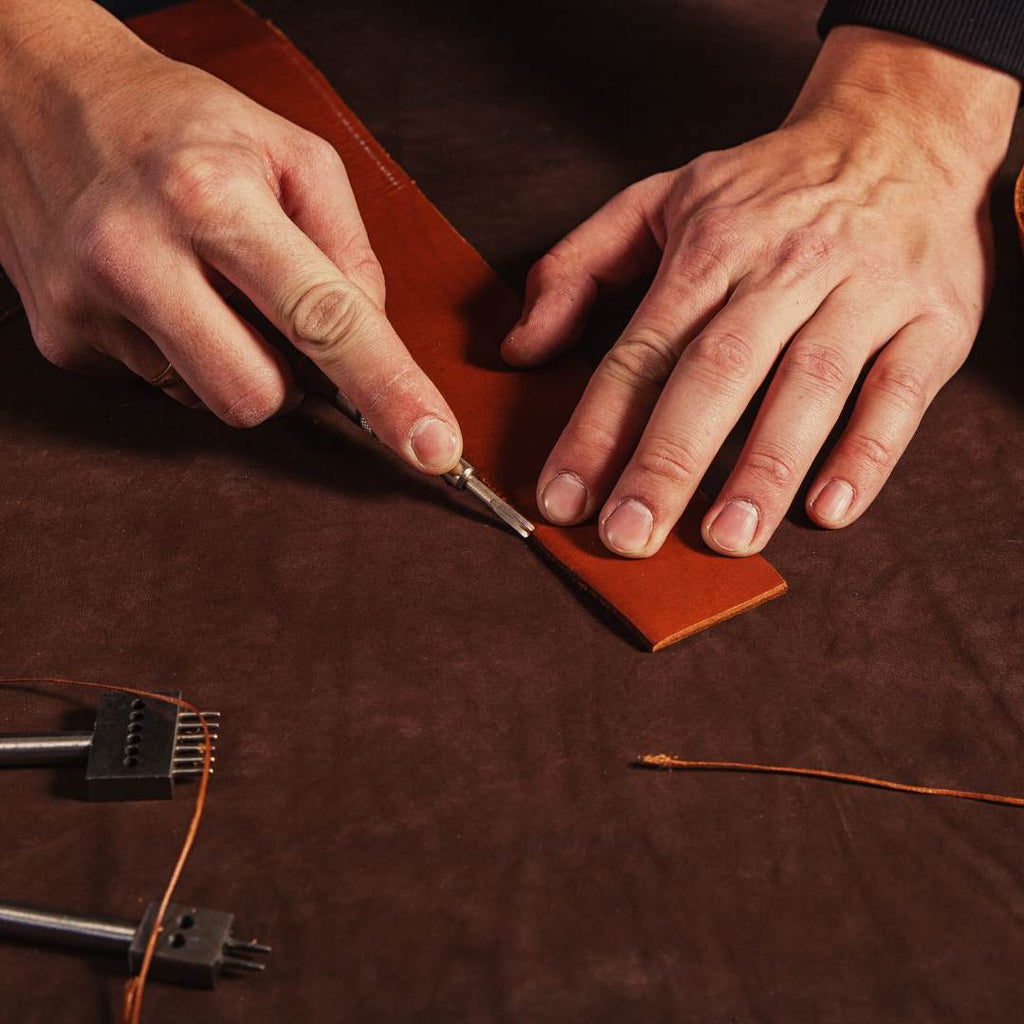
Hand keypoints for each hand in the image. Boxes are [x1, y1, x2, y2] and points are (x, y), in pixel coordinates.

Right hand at [0, 1, 460, 471]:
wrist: (35, 93)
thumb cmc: (180, 122)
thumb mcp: (290, 151)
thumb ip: (350, 248)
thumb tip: (373, 337)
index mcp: (210, 198)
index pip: (322, 319)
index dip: (388, 390)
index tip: (434, 449)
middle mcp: (137, 254)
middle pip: (256, 396)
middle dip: (286, 381)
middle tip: (271, 315)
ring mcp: (88, 304)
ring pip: (209, 400)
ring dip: (231, 359)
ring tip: (203, 284)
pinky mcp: (61, 338)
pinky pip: (162, 386)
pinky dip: (183, 353)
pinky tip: (161, 294)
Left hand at [504, 27, 1018, 556]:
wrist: (901, 132)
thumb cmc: (768, 187)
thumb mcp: (659, 200)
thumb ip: (578, 268)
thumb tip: (520, 347)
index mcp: (709, 248)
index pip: (640, 352)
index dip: (596, 430)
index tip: (563, 498)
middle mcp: (783, 270)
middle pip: (715, 373)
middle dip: (667, 462)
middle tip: (630, 536)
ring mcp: (863, 294)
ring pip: (807, 386)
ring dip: (763, 469)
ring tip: (724, 538)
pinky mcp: (930, 321)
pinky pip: (898, 394)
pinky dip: (867, 454)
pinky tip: (829, 509)